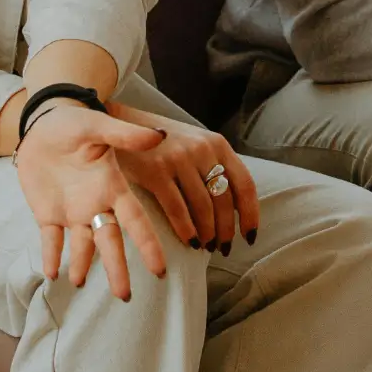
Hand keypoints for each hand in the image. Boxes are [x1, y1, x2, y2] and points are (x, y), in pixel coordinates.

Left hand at [14, 104, 167, 299]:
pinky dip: (51, 256)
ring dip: (81, 265)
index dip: (147, 244)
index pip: (135, 221)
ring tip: (78, 282)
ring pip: (82, 246)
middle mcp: (96, 205)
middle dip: (117, 268)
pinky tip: (52, 273)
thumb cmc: (75, 123)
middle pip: (110, 242)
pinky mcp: (48, 214)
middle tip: (124, 296)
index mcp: (112, 187)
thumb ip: (125, 134)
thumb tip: (159, 135)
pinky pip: (51, 240)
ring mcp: (73, 212)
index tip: (159, 269)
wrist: (44, 123)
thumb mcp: (98, 125)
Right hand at [107, 102, 260, 255]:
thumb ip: (213, 166)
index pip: (244, 184)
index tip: (249, 235)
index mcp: (217, 144)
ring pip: (203, 207)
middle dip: (226, 230)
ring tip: (204, 246)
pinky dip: (185, 229)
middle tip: (222, 248)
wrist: (120, 123)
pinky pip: (177, 209)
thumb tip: (233, 209)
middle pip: (224, 200)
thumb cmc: (160, 140)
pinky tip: (188, 241)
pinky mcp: (155, 170)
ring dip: (207, 234)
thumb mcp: (194, 143)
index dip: (250, 214)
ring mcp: (178, 159)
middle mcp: (202, 149)